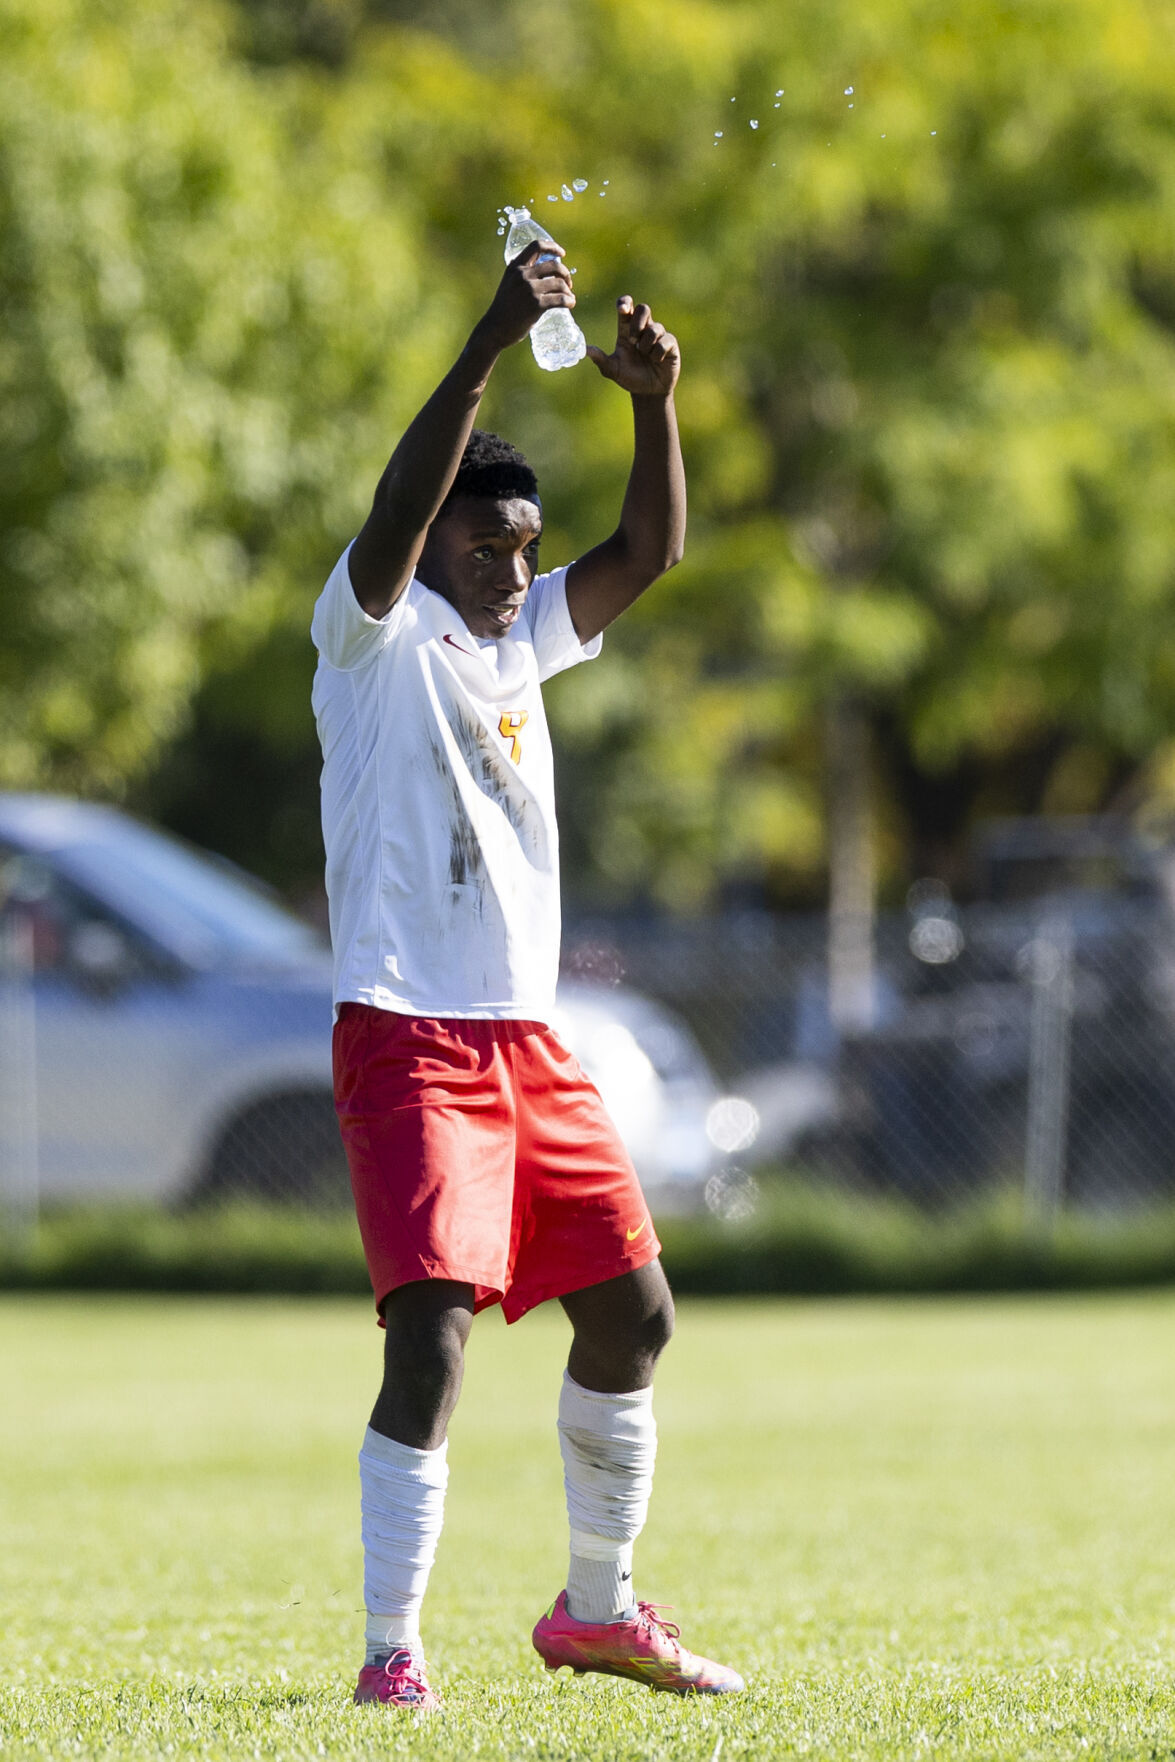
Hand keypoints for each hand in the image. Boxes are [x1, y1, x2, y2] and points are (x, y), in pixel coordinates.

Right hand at [475, 238, 575, 352]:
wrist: (495, 329)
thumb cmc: (504, 309)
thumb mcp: (509, 284)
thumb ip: (522, 276)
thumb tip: (544, 272)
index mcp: (515, 267)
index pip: (536, 246)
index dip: (553, 247)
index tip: (562, 254)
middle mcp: (522, 275)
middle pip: (554, 265)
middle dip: (565, 273)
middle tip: (568, 283)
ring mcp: (530, 289)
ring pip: (560, 283)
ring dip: (568, 290)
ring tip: (569, 297)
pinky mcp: (537, 305)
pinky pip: (561, 299)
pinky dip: (569, 301)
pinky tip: (570, 304)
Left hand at [587, 296, 679, 395]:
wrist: (648, 392)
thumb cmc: (630, 378)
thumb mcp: (613, 369)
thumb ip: (600, 359)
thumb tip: (585, 350)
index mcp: (626, 330)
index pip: (626, 307)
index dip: (625, 303)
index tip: (622, 309)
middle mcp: (643, 329)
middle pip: (643, 309)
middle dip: (638, 322)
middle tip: (632, 339)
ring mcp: (658, 335)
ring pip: (655, 327)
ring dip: (647, 344)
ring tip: (645, 356)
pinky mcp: (670, 344)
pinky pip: (665, 341)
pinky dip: (658, 353)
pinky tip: (657, 361)